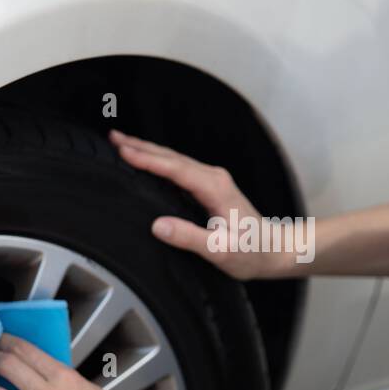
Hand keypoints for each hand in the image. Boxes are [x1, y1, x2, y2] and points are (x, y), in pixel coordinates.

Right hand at [108, 129, 283, 279]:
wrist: (276, 250)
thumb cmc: (253, 252)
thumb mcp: (222, 251)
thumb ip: (190, 238)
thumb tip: (159, 226)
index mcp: (215, 188)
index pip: (174, 169)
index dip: (147, 159)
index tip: (123, 152)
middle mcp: (214, 178)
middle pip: (171, 157)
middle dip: (140, 146)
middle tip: (113, 138)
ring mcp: (212, 179)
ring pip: (174, 159)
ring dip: (148, 150)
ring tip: (122, 143)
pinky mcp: (210, 186)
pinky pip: (179, 168)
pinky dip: (159, 161)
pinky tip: (148, 160)